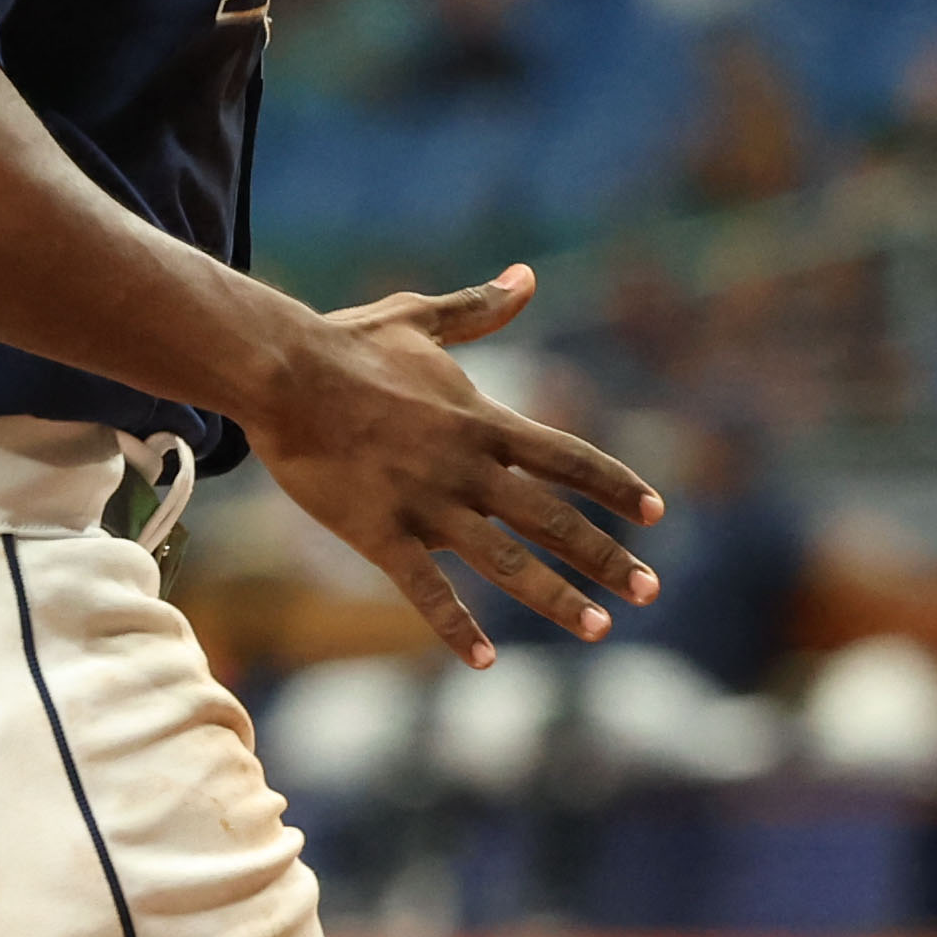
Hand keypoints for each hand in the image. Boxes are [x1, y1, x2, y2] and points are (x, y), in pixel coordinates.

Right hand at [250, 266, 660, 671]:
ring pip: (508, 562)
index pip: (569, 458)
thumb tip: (526, 276)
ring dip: (558, 598)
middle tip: (650, 590)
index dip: (615, 486)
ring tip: (600, 628)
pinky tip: (482, 660)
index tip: (655, 514)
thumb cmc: (344, 343)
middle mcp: (468, 467)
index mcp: (482, 420)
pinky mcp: (381, 533)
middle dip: (606, 556)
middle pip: (553, 519)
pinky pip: (425, 589)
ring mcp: (427, 503)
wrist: (281, 373)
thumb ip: (478, 308)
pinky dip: (455, 626)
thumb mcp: (419, 318)